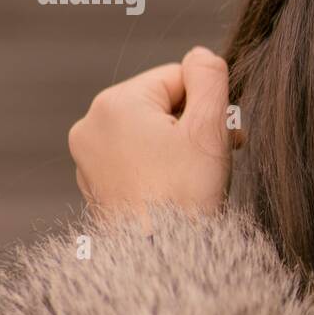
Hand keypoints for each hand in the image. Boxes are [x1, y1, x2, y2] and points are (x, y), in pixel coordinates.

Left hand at [68, 46, 240, 227]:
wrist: (160, 259)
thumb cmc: (185, 195)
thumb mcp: (210, 127)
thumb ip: (210, 77)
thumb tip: (201, 55)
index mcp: (114, 103)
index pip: (177, 77)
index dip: (208, 104)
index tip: (225, 137)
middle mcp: (91, 125)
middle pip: (161, 105)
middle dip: (193, 126)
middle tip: (215, 158)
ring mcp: (88, 158)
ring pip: (149, 133)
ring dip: (179, 148)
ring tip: (195, 178)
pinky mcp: (95, 185)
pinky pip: (135, 160)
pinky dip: (159, 169)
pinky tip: (174, 192)